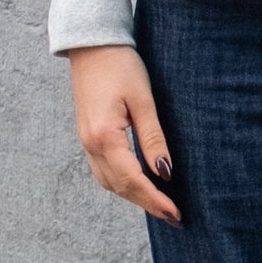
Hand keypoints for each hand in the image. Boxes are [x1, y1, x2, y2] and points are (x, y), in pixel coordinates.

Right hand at [64, 43, 181, 224]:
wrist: (92, 45)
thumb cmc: (120, 66)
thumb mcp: (143, 100)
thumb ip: (153, 138)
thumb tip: (164, 172)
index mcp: (104, 137)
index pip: (133, 180)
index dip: (155, 200)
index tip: (176, 214)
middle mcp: (90, 144)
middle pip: (120, 187)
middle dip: (147, 204)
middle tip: (174, 217)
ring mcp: (85, 142)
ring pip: (109, 182)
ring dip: (134, 196)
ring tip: (160, 204)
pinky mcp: (87, 136)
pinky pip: (104, 170)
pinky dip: (122, 182)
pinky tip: (139, 183)